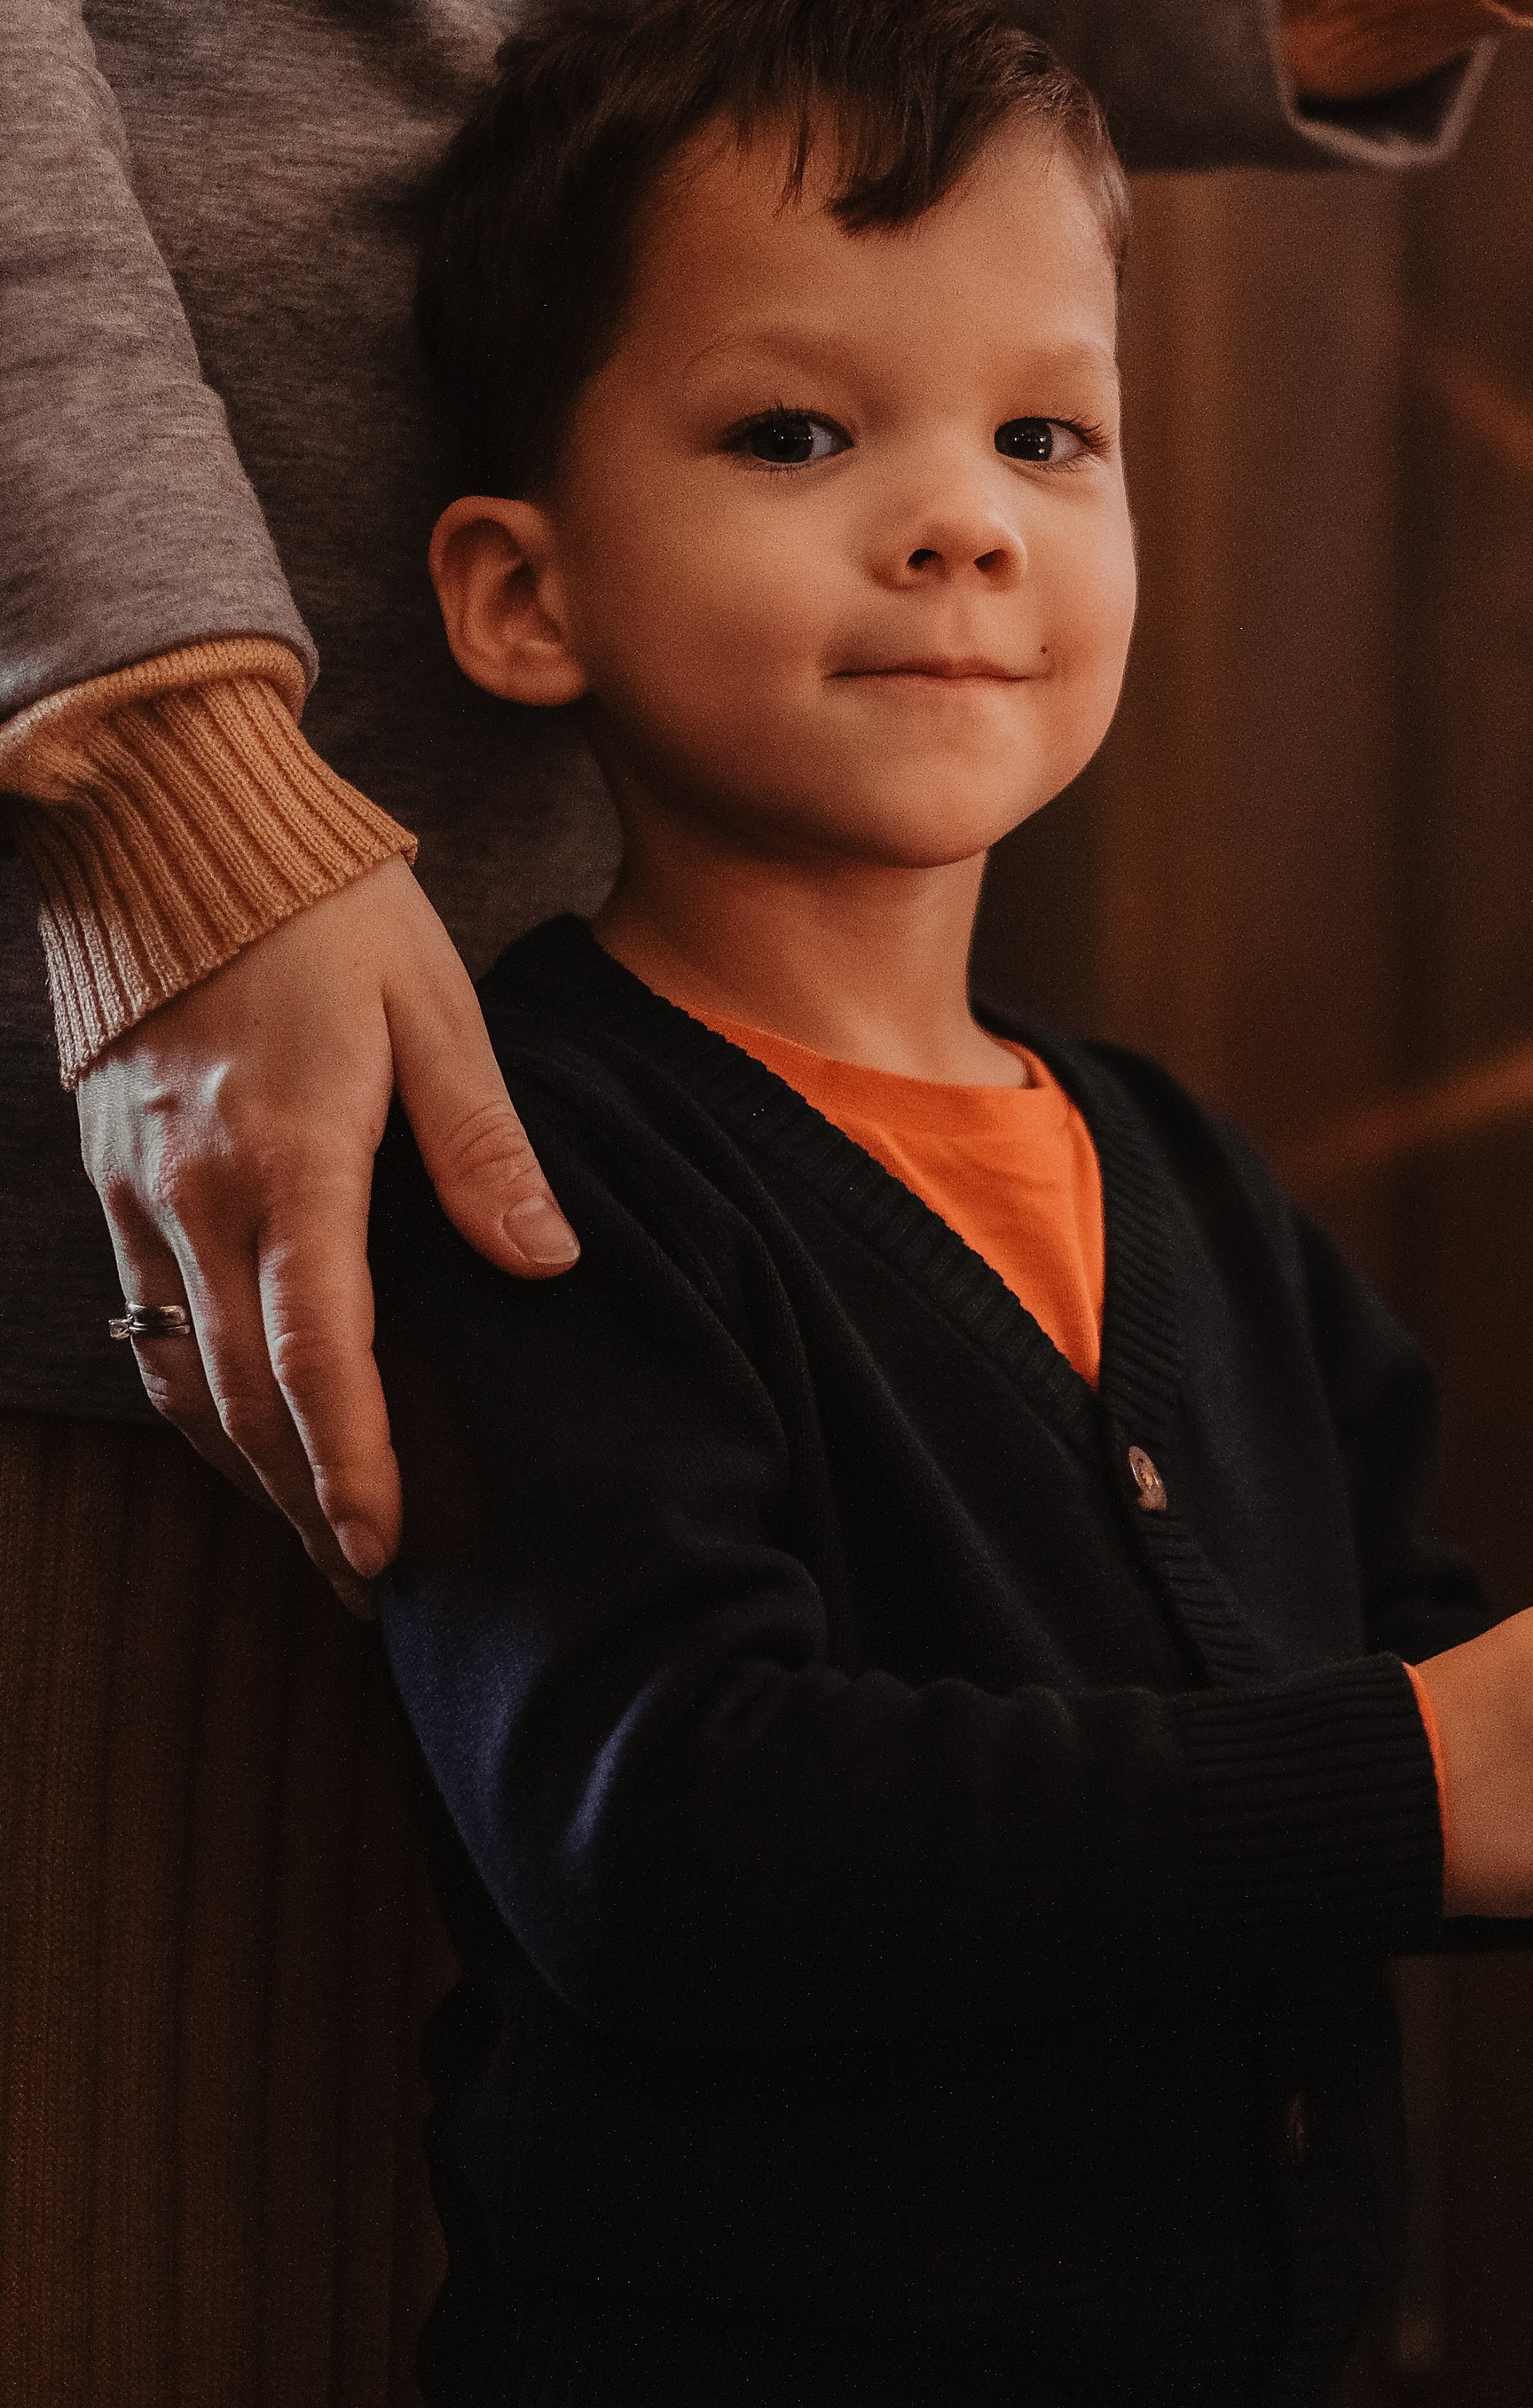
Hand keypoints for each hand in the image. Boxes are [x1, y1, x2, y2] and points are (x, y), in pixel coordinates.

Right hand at [77, 857, 578, 1602]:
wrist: (171, 818)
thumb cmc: (324, 903)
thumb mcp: (436, 1004)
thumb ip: (484, 1145)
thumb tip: (545, 1262)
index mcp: (289, 1155)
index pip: (317, 1355)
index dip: (353, 1466)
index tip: (389, 1551)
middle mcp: (194, 1193)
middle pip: (245, 1398)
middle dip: (306, 1507)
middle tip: (373, 1590)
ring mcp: (137, 1192)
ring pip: (184, 1376)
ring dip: (247, 1473)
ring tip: (319, 1544)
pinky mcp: (111, 1178)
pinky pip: (148, 1325)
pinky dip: (197, 1400)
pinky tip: (244, 1438)